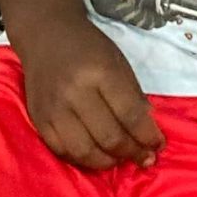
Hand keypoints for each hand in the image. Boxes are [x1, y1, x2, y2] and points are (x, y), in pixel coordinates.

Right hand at [19, 16, 165, 171]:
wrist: (45, 34)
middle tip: (144, 158)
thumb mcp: (118, 62)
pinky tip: (95, 155)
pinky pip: (62, 151)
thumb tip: (147, 134)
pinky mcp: (38, 119)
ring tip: (119, 159)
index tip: (158, 145)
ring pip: (85, 151)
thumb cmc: (88, 47)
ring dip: (108, 162)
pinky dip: (82, 159)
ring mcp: (54, 108)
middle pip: (109, 137)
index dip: (148, 136)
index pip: (130, 114)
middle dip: (132, 153)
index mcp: (100, 72)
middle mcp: (75, 92)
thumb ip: (133, 97)